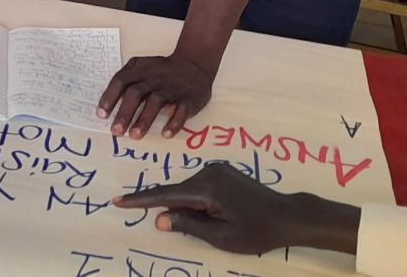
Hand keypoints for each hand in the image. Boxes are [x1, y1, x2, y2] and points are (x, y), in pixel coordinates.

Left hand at [97, 53, 213, 138]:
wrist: (194, 63)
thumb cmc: (161, 70)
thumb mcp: (142, 66)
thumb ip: (126, 80)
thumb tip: (108, 106)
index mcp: (140, 70)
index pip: (121, 81)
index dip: (110, 97)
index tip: (102, 114)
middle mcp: (154, 78)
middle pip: (136, 93)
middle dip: (124, 113)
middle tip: (116, 132)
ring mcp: (172, 87)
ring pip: (156, 102)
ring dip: (144, 119)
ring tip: (135, 136)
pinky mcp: (188, 98)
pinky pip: (181, 110)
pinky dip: (173, 122)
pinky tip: (165, 134)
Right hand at [111, 164, 316, 255]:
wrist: (287, 216)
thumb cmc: (256, 231)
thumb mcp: (220, 236)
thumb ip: (188, 225)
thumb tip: (159, 218)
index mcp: (207, 188)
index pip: (166, 195)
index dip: (142, 200)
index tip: (119, 200)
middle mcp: (209, 172)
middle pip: (178, 192)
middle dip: (168, 208)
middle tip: (174, 223)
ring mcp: (217, 169)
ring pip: (189, 190)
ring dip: (185, 205)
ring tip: (207, 224)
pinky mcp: (224, 172)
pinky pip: (200, 186)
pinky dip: (195, 199)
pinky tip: (207, 213)